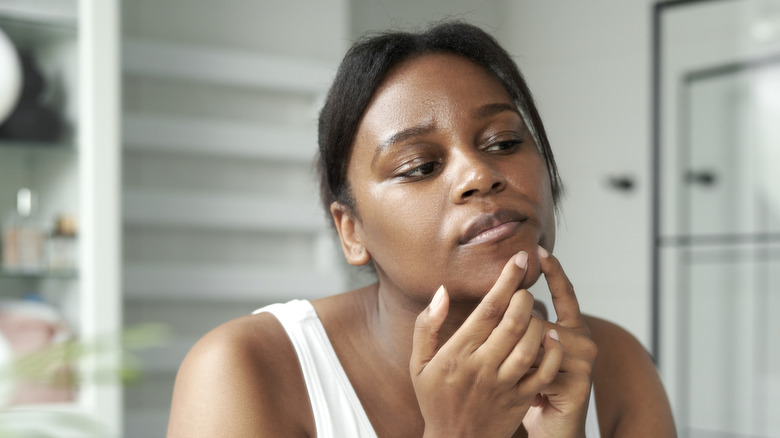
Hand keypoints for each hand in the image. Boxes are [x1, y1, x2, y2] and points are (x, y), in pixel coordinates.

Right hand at [410, 250, 564, 437]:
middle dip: (525, 297)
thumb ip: (427, 326)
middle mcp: (482, 367)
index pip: (487, 309)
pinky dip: (552, 351)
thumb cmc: (435, 398)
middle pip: (513, 323)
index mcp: (457, 353)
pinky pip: (544, 371)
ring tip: (533, 312)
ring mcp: (504, 384)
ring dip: (538, 321)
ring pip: (531, 345)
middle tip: (524, 286)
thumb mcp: (419, 364)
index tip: (518, 258)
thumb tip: (442, 292)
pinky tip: (551, 337)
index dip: (506, 280)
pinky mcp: (521, 399)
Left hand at [522, 246, 596, 437]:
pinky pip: (540, 363)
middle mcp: (583, 339)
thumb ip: (526, 327)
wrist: (552, 431)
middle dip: (515, 330)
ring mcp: (584, 360)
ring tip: (517, 375)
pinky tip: (527, 388)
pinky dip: (525, 373)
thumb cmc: (534, 390)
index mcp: (571, 329)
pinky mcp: (578, 381)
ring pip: (537, 336)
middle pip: (537, 316)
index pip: (564, 293)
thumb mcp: (529, 354)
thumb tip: (516, 298)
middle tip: (505, 356)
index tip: (539, 249)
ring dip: (517, 355)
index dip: (554, 271)